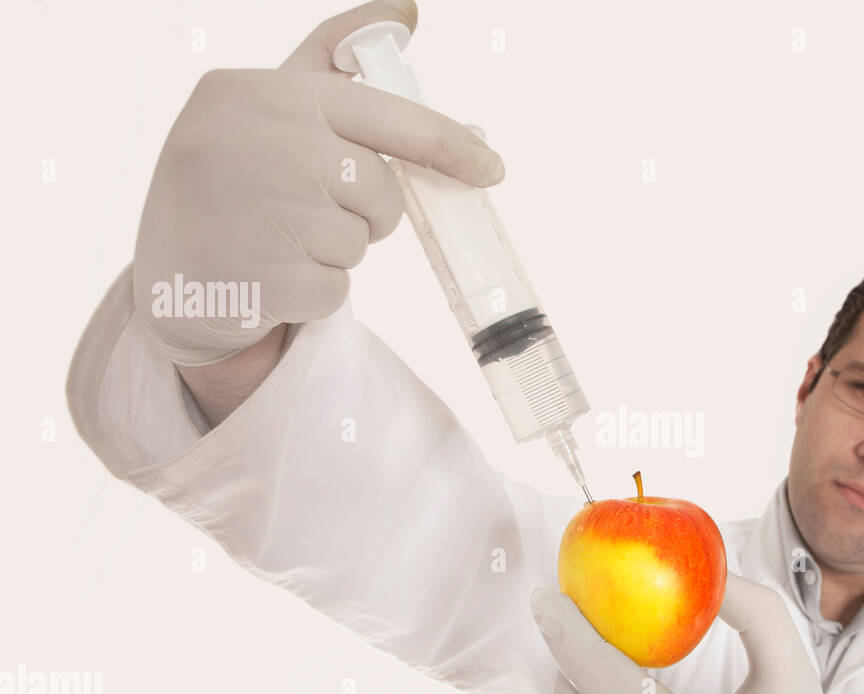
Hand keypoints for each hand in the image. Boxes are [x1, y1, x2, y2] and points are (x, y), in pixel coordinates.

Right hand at [133, 0, 503, 365]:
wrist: (167, 269)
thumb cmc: (232, 173)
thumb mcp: (270, 102)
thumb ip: (335, 62)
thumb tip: (405, 12)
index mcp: (267, 94)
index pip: (386, 116)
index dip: (450, 146)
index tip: (491, 169)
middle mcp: (265, 146)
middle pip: (380, 190)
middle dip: (366, 209)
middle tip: (314, 209)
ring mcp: (264, 216)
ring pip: (360, 242)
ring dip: (335, 249)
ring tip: (281, 238)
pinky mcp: (269, 280)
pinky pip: (338, 289)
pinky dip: (317, 291)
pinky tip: (272, 274)